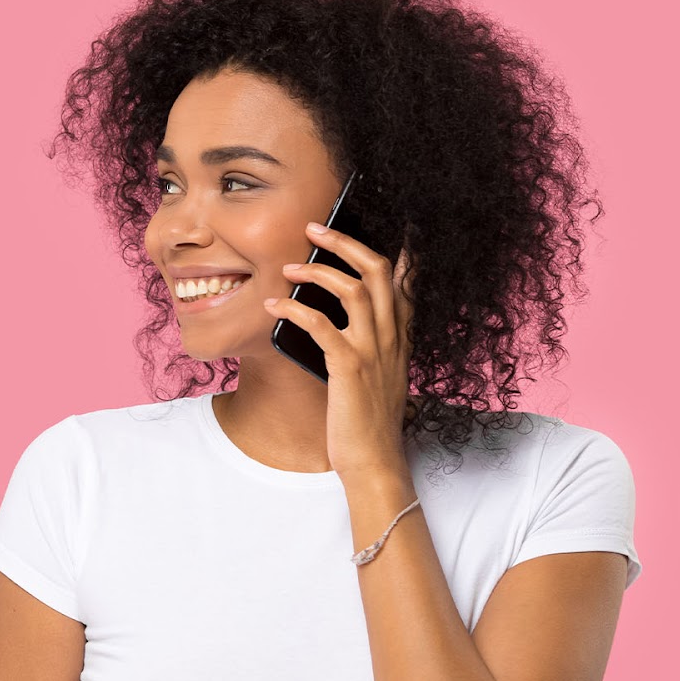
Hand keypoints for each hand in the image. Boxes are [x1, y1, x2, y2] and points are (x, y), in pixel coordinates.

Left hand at [263, 221, 411, 482]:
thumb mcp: (377, 372)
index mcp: (401, 334)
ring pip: (351, 288)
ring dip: (315, 271)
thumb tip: (335, 311)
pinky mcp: (348, 367)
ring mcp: (373, 350)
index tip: (371, 220)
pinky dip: (294, 309)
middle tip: (313, 229)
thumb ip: (368, 339)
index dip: (393, 244)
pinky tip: (273, 305)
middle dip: (343, 241)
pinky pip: (320, 324)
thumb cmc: (368, 417)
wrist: (374, 461)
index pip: (405, 277)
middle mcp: (393, 335)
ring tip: (286, 267)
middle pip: (377, 268)